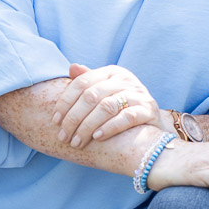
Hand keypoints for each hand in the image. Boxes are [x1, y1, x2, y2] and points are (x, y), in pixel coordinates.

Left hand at [52, 63, 166, 146]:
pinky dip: (109, 128)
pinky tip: (97, 138)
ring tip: (77, 142)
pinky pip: (126, 117)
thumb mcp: (106, 92)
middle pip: (91, 96)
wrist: (153, 124)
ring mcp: (138, 93)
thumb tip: (72, 67)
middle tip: (64, 137)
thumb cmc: (123, 108)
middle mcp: (125, 79)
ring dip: (88, 126)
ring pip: (106, 107)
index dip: (65, 102)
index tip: (55, 121)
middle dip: (74, 118)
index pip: (82, 83)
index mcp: (111, 72)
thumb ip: (89, 81)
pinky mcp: (149, 109)